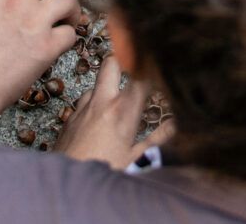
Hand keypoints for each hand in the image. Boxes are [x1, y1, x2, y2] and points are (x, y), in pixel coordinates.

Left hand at [57, 56, 174, 167]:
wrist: (68, 186)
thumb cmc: (106, 172)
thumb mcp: (136, 157)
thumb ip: (158, 137)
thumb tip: (177, 124)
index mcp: (124, 110)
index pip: (141, 72)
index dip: (150, 62)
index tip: (158, 58)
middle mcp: (103, 102)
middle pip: (111, 62)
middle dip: (122, 59)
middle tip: (133, 65)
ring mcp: (83, 107)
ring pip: (96, 83)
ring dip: (108, 87)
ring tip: (118, 102)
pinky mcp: (70, 117)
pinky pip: (84, 102)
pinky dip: (94, 106)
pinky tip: (99, 121)